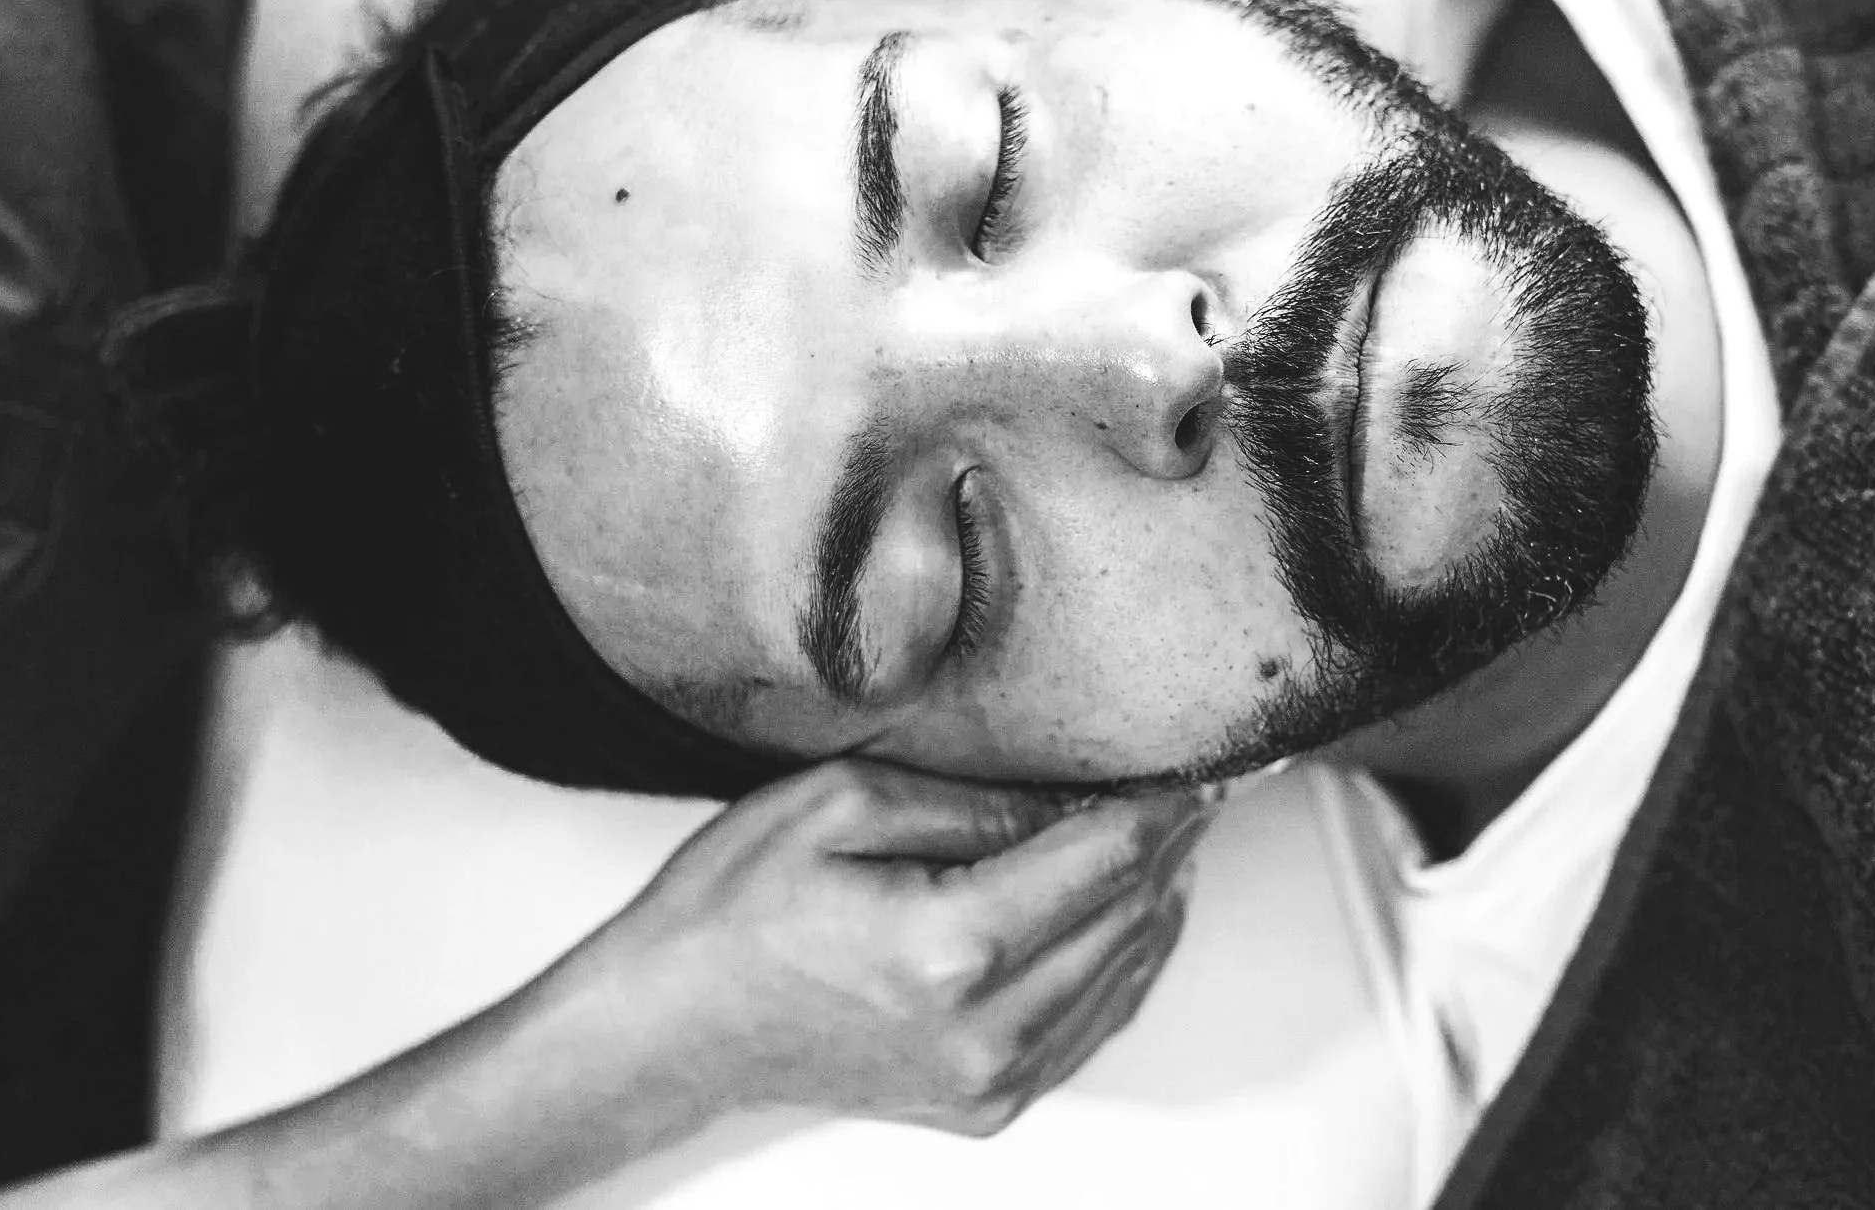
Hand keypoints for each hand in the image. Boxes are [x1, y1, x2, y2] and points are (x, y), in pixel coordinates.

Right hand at [538, 760, 1216, 1140]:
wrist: (670, 1025)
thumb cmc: (733, 911)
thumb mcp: (844, 805)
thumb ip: (976, 804)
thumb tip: (1076, 803)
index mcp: (951, 946)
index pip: (1107, 862)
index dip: (1165, 808)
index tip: (1204, 768)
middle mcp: (984, 1030)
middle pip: (1130, 922)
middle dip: (1168, 850)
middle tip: (1194, 791)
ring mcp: (987, 1081)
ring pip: (1123, 981)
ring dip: (1154, 906)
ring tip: (1166, 841)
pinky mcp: (982, 1106)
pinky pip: (1089, 1029)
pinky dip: (1120, 967)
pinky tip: (1123, 915)